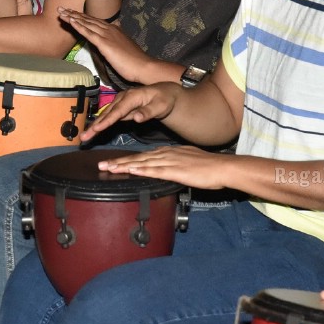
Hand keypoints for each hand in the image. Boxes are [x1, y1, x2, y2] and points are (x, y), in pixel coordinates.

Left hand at [57, 6, 149, 81]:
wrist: (143, 65)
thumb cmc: (134, 60)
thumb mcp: (122, 47)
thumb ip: (114, 42)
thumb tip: (108, 42)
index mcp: (113, 30)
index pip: (94, 21)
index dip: (81, 16)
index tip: (70, 12)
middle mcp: (109, 29)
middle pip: (88, 19)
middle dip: (73, 13)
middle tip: (60, 8)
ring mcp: (106, 35)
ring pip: (86, 24)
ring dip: (72, 17)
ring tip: (60, 11)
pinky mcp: (104, 43)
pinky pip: (89, 33)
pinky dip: (79, 26)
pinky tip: (71, 21)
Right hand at [81, 83, 179, 140]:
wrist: (165, 93)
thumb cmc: (164, 99)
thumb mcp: (161, 106)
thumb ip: (148, 112)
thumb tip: (136, 118)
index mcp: (132, 97)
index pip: (118, 111)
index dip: (107, 120)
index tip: (97, 129)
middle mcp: (122, 98)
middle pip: (107, 113)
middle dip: (95, 125)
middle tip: (83, 136)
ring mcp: (120, 103)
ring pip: (105, 116)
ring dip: (94, 126)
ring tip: (84, 136)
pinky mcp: (119, 108)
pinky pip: (108, 118)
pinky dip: (100, 125)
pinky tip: (93, 132)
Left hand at [90, 145, 231, 189]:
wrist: (222, 167)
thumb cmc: (208, 167)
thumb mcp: (187, 162)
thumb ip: (174, 164)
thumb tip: (166, 169)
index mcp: (168, 152)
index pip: (142, 156)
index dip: (126, 160)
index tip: (112, 162)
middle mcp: (165, 155)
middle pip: (137, 158)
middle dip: (118, 162)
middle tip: (101, 165)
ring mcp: (169, 162)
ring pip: (141, 163)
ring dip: (124, 166)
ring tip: (108, 168)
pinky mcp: (175, 171)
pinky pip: (154, 170)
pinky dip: (141, 169)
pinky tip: (130, 170)